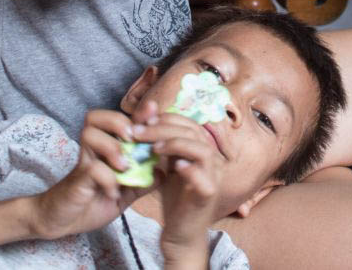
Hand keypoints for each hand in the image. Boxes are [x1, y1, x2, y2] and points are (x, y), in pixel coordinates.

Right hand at [29, 109, 148, 240]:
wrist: (63, 221)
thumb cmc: (94, 201)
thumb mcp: (125, 193)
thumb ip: (143, 181)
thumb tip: (164, 171)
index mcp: (105, 147)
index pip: (119, 120)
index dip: (136, 113)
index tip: (154, 113)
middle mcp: (92, 150)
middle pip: (95, 117)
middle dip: (119, 122)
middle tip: (133, 139)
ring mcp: (83, 162)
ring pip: (90, 135)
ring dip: (111, 147)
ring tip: (124, 167)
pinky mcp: (77, 180)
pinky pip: (92, 169)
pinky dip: (107, 178)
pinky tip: (114, 192)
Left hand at [146, 112, 225, 260]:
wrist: (181, 232)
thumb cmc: (175, 198)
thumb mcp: (166, 166)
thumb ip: (161, 145)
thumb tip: (146, 119)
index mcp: (203, 149)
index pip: (189, 123)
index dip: (166, 118)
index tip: (141, 121)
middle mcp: (212, 160)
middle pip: (193, 132)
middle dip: (163, 128)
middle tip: (138, 132)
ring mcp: (213, 177)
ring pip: (202, 150)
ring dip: (176, 144)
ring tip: (154, 148)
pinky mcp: (209, 195)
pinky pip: (204, 178)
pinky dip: (189, 169)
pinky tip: (173, 166)